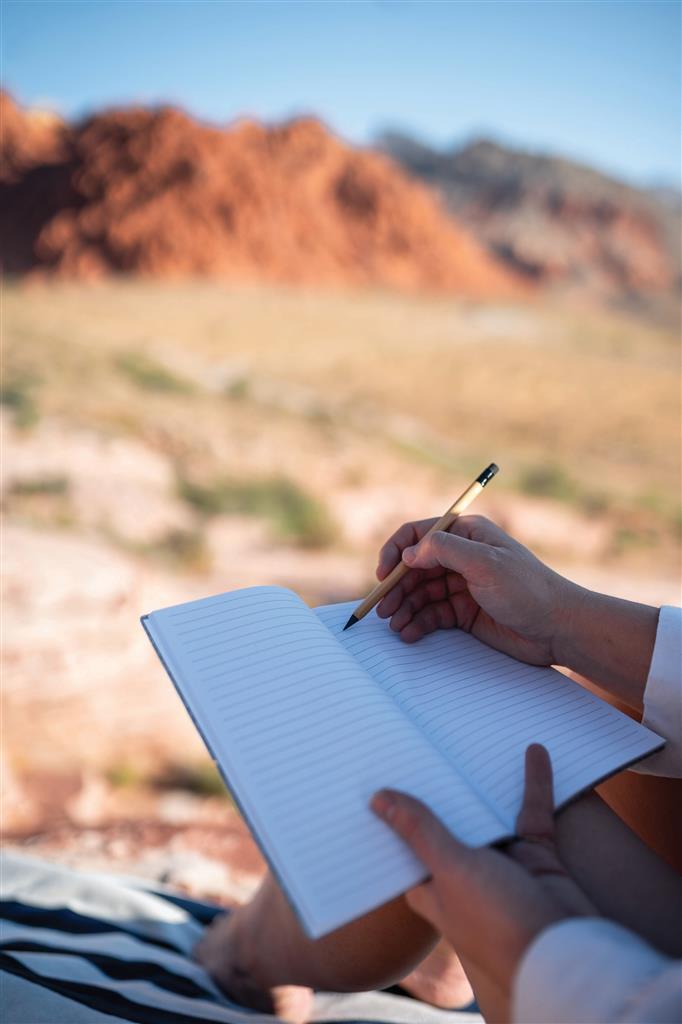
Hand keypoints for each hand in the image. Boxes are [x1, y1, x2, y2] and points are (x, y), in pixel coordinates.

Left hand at [371, 745, 594, 1007]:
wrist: (571, 957)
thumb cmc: (500, 926)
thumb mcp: (453, 871)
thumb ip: (420, 833)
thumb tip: (377, 799)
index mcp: (433, 889)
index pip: (403, 846)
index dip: (390, 815)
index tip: (375, 775)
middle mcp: (464, 876)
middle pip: (446, 822)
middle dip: (437, 787)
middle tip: (418, 738)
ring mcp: (502, 866)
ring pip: (487, 814)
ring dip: (482, 783)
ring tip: (465, 737)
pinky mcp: (537, 859)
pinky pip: (532, 813)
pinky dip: (534, 784)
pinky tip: (534, 752)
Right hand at [375, 514, 580, 665]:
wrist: (559, 628)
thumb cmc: (528, 590)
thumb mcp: (485, 563)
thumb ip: (444, 551)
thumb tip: (409, 552)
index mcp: (466, 534)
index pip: (418, 534)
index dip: (395, 552)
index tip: (383, 575)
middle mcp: (462, 556)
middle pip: (415, 567)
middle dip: (396, 587)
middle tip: (382, 609)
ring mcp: (462, 585)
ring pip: (420, 593)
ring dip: (404, 608)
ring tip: (395, 626)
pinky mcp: (465, 611)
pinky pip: (432, 614)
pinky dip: (417, 622)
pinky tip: (408, 633)